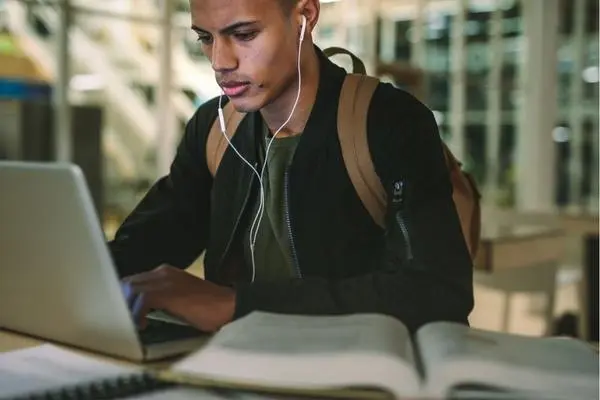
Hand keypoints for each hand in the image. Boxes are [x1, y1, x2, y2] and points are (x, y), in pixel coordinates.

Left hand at [121, 265, 235, 331]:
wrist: (229, 306)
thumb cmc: (207, 307)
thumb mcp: (180, 298)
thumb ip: (161, 298)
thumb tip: (140, 311)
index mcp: (165, 272)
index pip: (134, 280)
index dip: (124, 296)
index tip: (121, 312)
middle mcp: (163, 272)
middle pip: (128, 282)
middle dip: (121, 302)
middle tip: (121, 321)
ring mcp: (166, 280)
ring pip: (132, 289)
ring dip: (127, 309)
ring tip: (130, 325)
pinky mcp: (169, 292)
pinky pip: (143, 299)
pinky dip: (138, 313)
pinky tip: (142, 325)